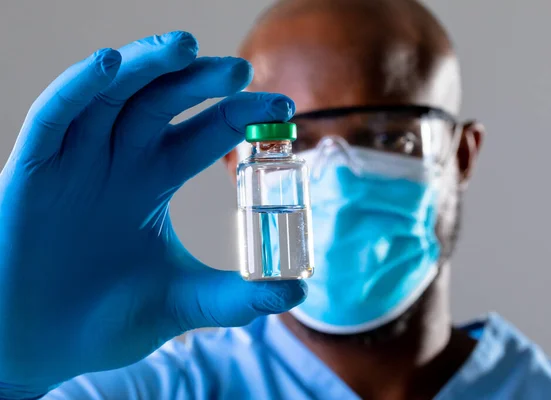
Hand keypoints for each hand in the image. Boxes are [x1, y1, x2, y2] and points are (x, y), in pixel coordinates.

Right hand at [0, 31, 305, 397]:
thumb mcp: (182, 302)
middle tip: (242, 71)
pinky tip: (109, 64)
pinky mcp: (32, 171)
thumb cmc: (106, 321)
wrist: (41, 349)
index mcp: (153, 180)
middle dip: (200, 82)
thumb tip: (296, 293)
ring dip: (146, 65)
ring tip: (187, 46)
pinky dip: (78, 88)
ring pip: (112, 95)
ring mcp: (76, 161)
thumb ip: (235, 297)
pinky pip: (54, 117)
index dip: (239, 115)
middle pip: (162, 102)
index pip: (203, 133)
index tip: (283, 106)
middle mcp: (118, 160)